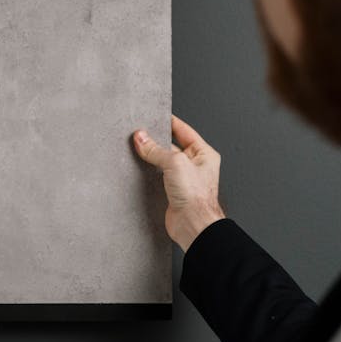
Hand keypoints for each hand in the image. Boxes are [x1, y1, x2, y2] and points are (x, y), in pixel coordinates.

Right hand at [133, 114, 226, 252]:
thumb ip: (156, 150)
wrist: (193, 225)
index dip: (170, 122)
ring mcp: (183, 179)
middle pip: (171, 146)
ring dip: (151, 157)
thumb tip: (141, 138)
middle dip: (156, 141)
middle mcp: (194, 165)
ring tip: (136, 148)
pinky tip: (138, 168)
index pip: (184, 131)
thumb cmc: (196, 197)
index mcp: (204, 154)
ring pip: (162, 162)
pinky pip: (157, 176)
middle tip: (140, 134)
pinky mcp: (172, 192)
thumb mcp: (175, 163)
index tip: (155, 115)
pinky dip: (147, 172)